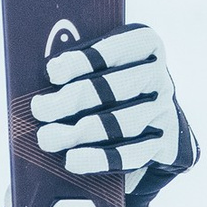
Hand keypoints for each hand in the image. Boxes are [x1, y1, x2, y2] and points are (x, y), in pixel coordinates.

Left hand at [29, 23, 197, 199]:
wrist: (151, 126)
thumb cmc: (109, 89)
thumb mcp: (100, 69)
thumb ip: (78, 68)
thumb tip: (45, 75)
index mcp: (145, 47)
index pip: (120, 47)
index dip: (87, 59)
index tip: (54, 72)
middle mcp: (159, 78)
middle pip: (116, 87)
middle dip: (74, 99)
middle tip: (40, 109)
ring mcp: (164, 112)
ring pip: (122, 123)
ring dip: (81, 132)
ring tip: (48, 138)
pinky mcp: (165, 145)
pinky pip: (132, 154)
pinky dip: (99, 158)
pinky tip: (72, 160)